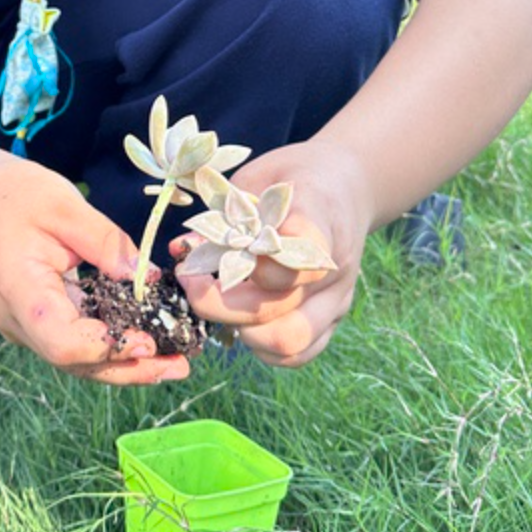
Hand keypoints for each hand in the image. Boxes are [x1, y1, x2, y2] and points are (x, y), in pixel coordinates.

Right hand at [0, 162, 191, 385]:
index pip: (59, 340)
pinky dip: (110, 348)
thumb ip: (106, 243)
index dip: (105, 347)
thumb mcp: (65, 206)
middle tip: (180, 365)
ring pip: (76, 362)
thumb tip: (148, 281)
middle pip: (74, 362)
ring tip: (175, 362)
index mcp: (17, 288)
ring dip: (125, 365)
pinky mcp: (36, 325)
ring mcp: (23, 328)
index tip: (148, 339)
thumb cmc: (18, 197)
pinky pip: (75, 345)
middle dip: (128, 368)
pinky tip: (147, 344)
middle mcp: (16, 321)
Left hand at [168, 140, 374, 368]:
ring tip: (217, 306)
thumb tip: (186, 250)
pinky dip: (263, 348)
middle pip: (276, 307)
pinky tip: (242, 322)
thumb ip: (228, 214)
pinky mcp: (333, 319)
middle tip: (189, 282)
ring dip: (241, 332)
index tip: (209, 247)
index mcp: (318, 219)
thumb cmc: (292, 178)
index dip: (245, 260)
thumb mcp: (258, 177)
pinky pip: (299, 353)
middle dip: (218, 303)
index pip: (290, 255)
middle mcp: (333, 266)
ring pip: (290, 341)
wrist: (344, 186)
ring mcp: (336, 298)